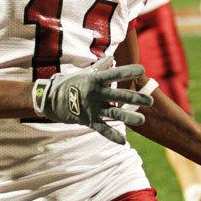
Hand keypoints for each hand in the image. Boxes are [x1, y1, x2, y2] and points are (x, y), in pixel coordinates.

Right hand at [33, 56, 153, 143]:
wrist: (50, 99)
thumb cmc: (71, 83)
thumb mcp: (85, 73)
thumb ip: (101, 67)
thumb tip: (113, 58)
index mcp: (95, 79)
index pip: (115, 74)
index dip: (128, 72)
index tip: (142, 70)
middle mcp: (95, 93)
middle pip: (118, 95)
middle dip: (135, 98)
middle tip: (150, 100)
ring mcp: (92, 108)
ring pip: (113, 113)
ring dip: (128, 117)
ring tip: (142, 120)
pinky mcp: (88, 120)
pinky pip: (102, 129)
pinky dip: (112, 135)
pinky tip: (123, 141)